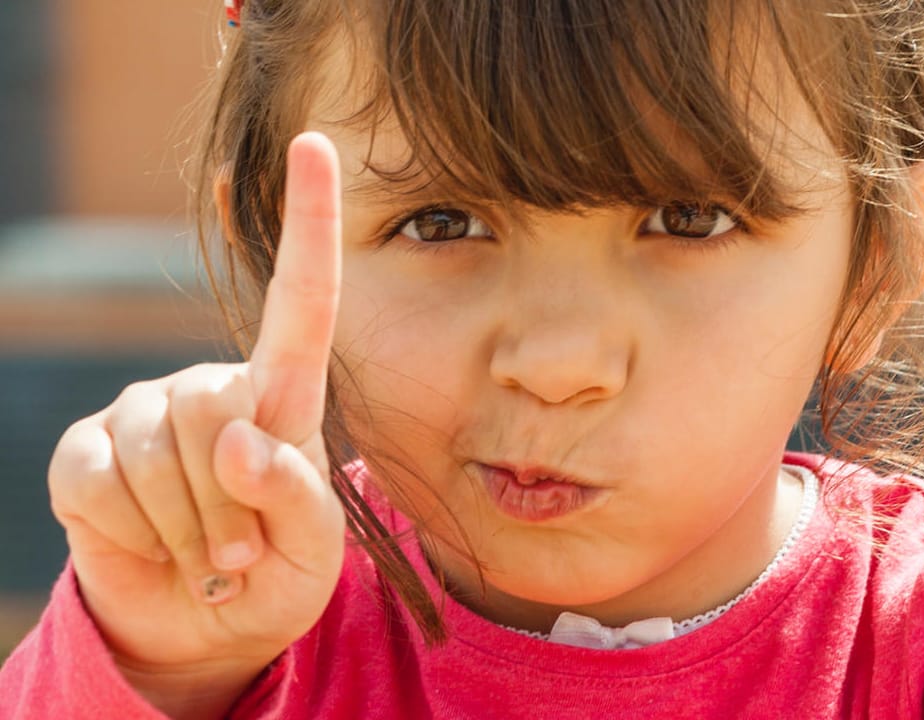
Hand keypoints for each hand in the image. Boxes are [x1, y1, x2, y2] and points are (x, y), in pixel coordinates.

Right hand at [47, 133, 345, 713]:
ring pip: (158, 455)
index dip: (308, 221)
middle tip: (241, 548)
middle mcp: (210, 386)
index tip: (316, 144)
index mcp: (282, 396)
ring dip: (190, 530)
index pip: (301, 300)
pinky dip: (135, 534)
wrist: (206, 624)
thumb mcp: (310, 545)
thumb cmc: (276, 570)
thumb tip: (238, 443)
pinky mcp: (84, 453)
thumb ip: (292, 495)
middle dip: (231, 505)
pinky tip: (149, 540)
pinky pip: (100, 484)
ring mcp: (140, 412)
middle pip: (214, 411)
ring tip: (207, 553)